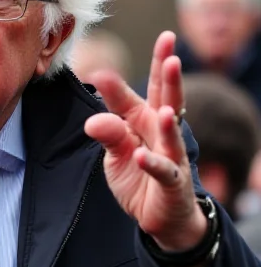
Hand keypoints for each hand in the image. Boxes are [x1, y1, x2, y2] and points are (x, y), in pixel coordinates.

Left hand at [84, 31, 206, 253]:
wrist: (157, 214)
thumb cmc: (137, 175)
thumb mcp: (115, 152)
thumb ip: (108, 133)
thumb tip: (93, 120)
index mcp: (144, 119)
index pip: (139, 92)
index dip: (138, 73)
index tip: (135, 52)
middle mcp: (161, 132)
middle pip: (167, 100)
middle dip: (169, 76)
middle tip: (170, 52)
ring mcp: (171, 155)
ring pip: (171, 134)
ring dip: (169, 121)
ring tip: (166, 109)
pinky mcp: (173, 182)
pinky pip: (164, 171)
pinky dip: (153, 164)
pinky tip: (143, 156)